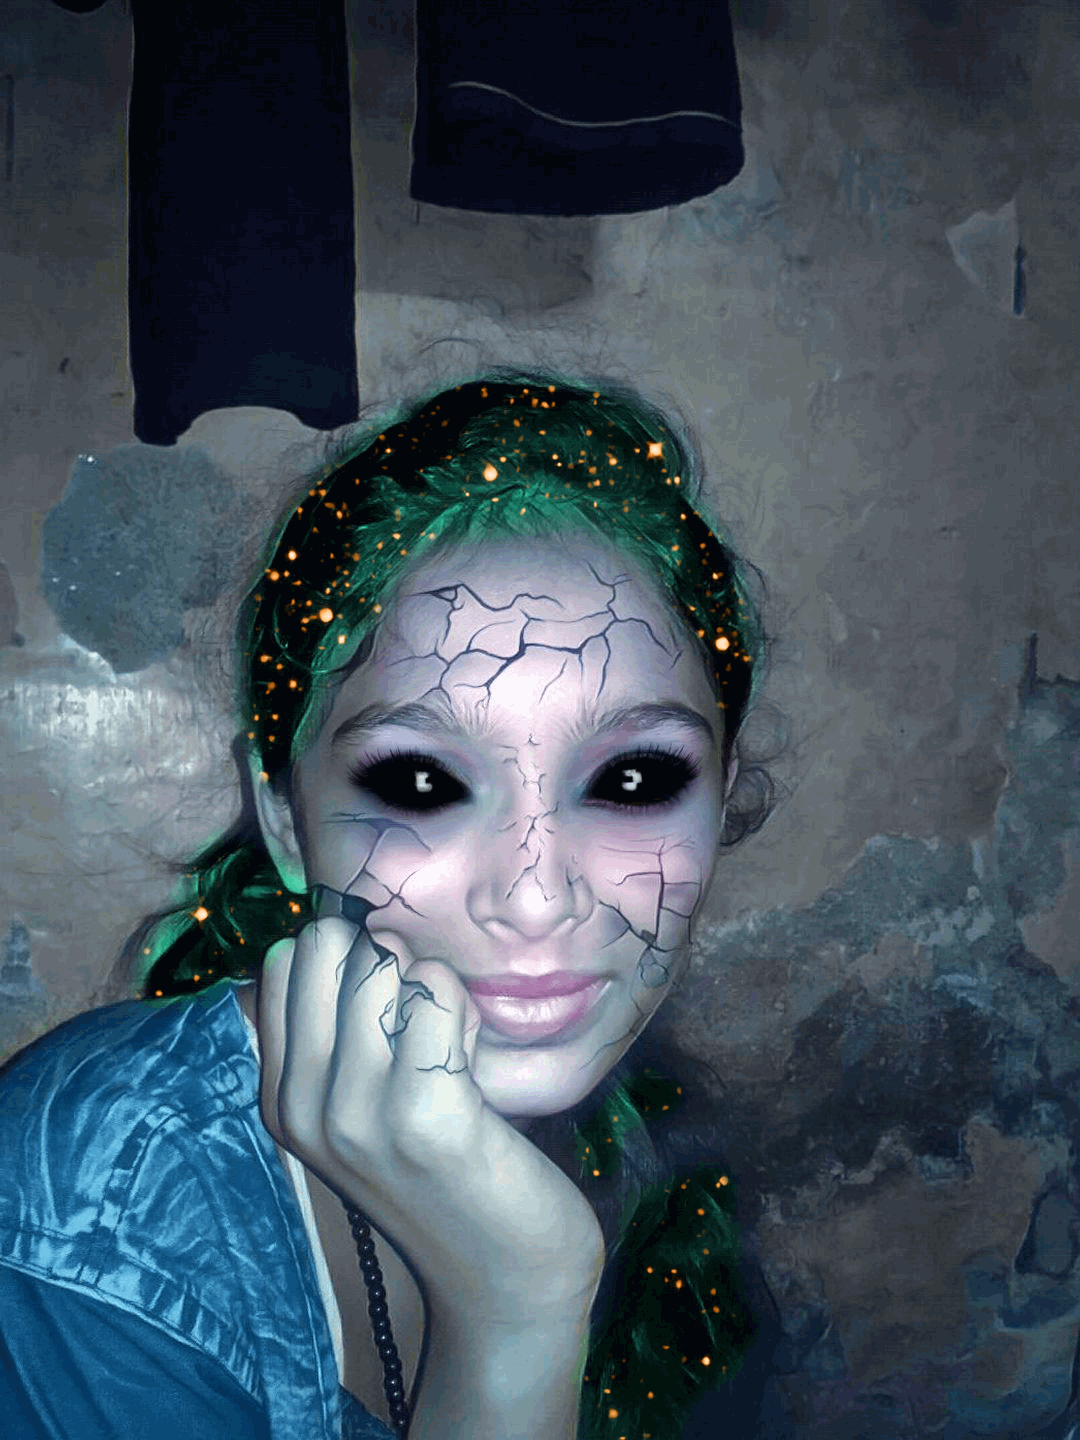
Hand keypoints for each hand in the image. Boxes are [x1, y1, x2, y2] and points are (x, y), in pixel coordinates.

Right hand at [254, 914, 605, 1327]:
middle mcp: (303, 1106)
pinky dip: (463, 1009)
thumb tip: (332, 931)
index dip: (349, 961)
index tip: (385, 1019)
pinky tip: (473, 1066)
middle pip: (329, 947)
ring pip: (385, 962)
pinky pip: (435, 992)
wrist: (506, 1278)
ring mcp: (357, 1113)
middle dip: (388, 962)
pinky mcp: (424, 1115)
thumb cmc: (447, 1169)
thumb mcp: (364, 1106)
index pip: (285, 961)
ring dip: (433, 988)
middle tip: (422, 1029)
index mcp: (282, 1099)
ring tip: (449, 1051)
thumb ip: (337, 1032)